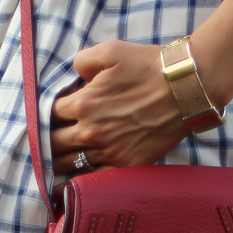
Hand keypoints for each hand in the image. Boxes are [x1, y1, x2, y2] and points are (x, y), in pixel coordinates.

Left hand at [50, 40, 186, 175]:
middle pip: (55, 143)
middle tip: (50, 141)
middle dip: (50, 140)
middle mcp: (91, 131)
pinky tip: (73, 182)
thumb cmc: (148, 67)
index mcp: (84, 103)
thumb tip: (74, 74)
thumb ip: (83, 60)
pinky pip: (94, 179)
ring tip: (55, 163)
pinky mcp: (125, 166)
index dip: (50, 114)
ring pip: (71, 163)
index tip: (54, 116)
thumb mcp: (111, 50)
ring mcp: (108, 152)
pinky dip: (81, 180)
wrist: (183, 89)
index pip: (51, 114)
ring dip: (61, 162)